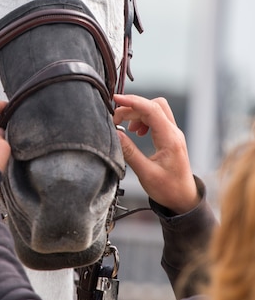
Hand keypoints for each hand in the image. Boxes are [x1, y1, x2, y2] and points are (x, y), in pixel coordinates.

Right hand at [113, 94, 199, 213]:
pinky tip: (136, 131)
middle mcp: (173, 132)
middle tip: (116, 119)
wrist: (183, 200)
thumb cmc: (168, 190)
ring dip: (138, 113)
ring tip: (125, 126)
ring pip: (155, 110)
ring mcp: (172, 133)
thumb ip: (129, 152)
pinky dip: (143, 119)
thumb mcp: (145, 173)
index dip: (133, 101)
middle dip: (133, 107)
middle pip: (153, 105)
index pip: (152, 110)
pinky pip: (156, 118)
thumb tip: (115, 133)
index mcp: (169, 139)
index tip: (116, 99)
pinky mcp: (169, 137)